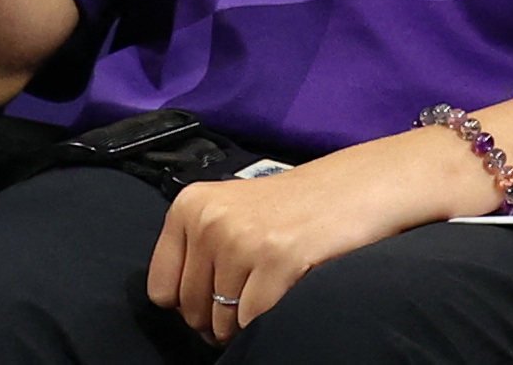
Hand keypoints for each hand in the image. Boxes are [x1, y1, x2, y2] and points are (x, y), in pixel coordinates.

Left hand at [146, 139, 450, 344]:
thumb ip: (197, 248)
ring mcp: (242, 239)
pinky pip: (253, 321)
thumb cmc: (290, 207)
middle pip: (191, 310)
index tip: (213, 300)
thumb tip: (178, 308)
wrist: (352, 188)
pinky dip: (265, 323)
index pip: (161, 288)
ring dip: (242, 324)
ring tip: (267, 295)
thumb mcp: (228, 212)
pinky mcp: (276, 259)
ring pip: (222, 321)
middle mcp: (209, 220)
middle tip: (246, 303)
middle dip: (216, 319)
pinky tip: (282, 297)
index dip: (188, 305)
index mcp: (189, 205)